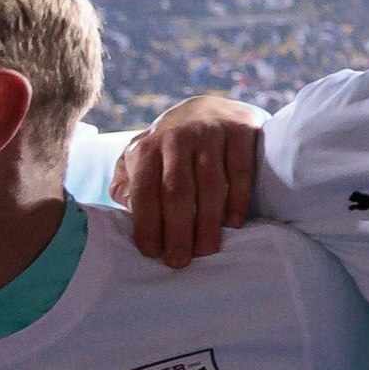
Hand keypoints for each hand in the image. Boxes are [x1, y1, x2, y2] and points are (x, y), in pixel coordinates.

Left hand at [116, 95, 266, 267]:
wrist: (208, 109)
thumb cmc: (171, 147)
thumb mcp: (140, 158)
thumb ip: (127, 183)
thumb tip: (127, 208)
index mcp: (148, 148)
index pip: (145, 190)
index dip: (147, 223)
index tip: (151, 252)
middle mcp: (177, 138)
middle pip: (177, 190)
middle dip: (177, 229)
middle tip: (180, 260)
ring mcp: (211, 133)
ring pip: (210, 183)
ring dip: (208, 220)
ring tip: (207, 249)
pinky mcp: (241, 132)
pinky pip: (241, 170)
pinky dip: (238, 198)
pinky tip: (233, 222)